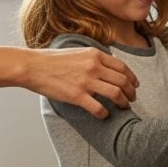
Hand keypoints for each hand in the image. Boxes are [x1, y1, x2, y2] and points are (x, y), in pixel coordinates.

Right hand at [22, 47, 138, 117]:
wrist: (33, 66)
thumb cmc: (52, 60)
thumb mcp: (78, 51)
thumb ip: (94, 57)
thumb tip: (108, 64)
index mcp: (95, 55)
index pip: (122, 67)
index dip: (132, 78)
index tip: (135, 85)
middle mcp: (93, 67)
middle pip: (123, 81)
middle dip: (131, 92)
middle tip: (132, 99)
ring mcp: (86, 82)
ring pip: (116, 94)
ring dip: (123, 103)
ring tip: (123, 107)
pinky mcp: (77, 96)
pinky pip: (99, 108)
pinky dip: (105, 113)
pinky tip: (104, 115)